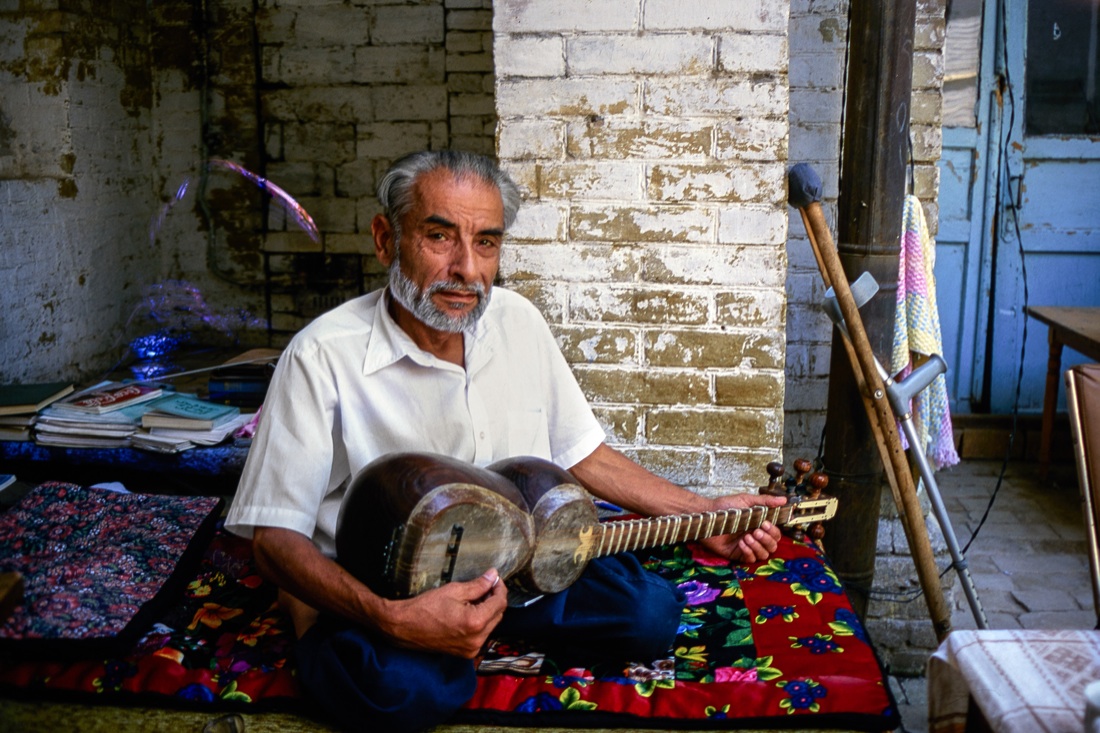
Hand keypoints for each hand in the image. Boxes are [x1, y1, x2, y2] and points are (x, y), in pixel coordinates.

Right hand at [377, 569, 507, 658]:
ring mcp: (472, 649)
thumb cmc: (425, 607)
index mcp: (475, 622)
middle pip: (498, 615)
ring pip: (491, 625)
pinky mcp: (466, 653)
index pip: (500, 603)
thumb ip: (478, 585)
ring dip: (488, 611)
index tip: (495, 579)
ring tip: (475, 598)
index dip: (500, 588)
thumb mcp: (454, 591)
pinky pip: (481, 635)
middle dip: (494, 599)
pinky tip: (469, 611)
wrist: (404, 627)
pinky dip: (480, 623)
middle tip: (486, 585)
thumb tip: (493, 576)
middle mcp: (477, 639)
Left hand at [699, 494, 785, 563]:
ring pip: (763, 555)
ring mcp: (747, 547)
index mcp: (760, 526)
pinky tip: (741, 543)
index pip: (775, 534)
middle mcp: (755, 537)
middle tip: (756, 530)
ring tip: (747, 536)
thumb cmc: (725, 506)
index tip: (765, 523)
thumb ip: (765, 501)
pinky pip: (750, 559)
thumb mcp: (746, 500)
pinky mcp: (737, 554)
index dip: (774, 531)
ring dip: (758, 546)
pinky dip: (748, 552)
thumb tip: (784, 499)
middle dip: (767, 539)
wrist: (707, 514)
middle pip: (772, 546)